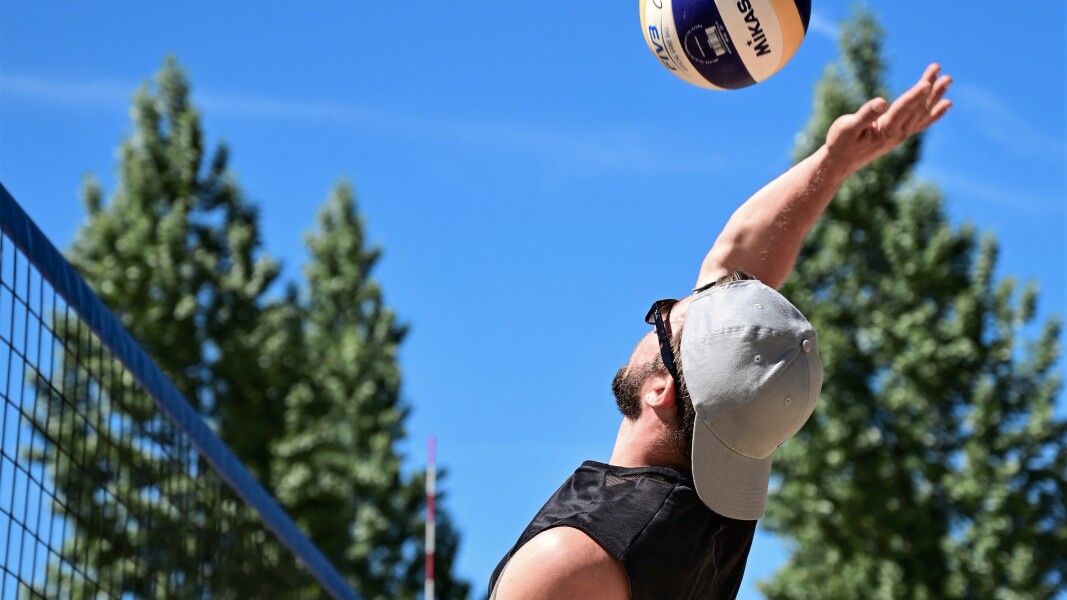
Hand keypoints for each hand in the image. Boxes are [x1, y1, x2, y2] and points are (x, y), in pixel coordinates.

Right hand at [825, 63, 952, 174]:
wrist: (840, 163)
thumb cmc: (839, 143)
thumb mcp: (847, 127)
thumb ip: (865, 115)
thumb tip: (881, 101)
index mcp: (885, 131)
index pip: (903, 109)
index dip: (915, 95)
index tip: (927, 82)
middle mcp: (898, 134)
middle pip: (918, 108)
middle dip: (931, 89)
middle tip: (941, 71)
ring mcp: (900, 135)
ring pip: (922, 113)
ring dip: (935, 96)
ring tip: (947, 80)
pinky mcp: (898, 135)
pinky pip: (921, 123)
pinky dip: (934, 113)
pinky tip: (944, 104)